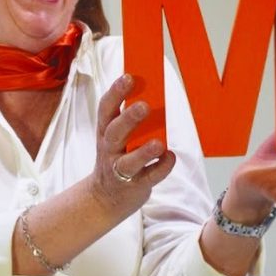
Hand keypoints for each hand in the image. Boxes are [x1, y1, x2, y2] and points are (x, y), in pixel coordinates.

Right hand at [89, 74, 175, 214]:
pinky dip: (161, 168)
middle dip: (128, 119)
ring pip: (129, 161)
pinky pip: (149, 177)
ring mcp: (119, 170)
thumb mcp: (116, 137)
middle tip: (144, 106)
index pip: (105, 109)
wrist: (105, 197)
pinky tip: (170, 157)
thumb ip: (129, 118)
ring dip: (144, 152)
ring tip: (158, 143)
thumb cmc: (116, 158)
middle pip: (115, 132)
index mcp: (105, 132)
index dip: (115, 93)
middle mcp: (109, 150)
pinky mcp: (134, 186)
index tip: (128, 77)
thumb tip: (150, 91)